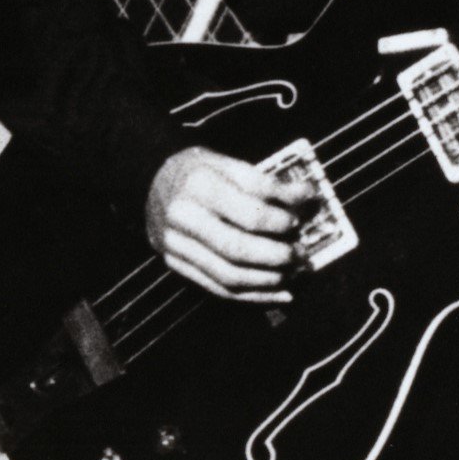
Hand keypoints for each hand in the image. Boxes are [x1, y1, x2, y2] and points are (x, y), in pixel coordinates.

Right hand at [146, 146, 310, 303]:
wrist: (152, 180)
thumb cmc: (199, 171)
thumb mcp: (228, 163)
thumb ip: (265, 183)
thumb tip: (306, 199)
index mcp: (199, 184)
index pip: (249, 209)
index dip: (282, 217)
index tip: (302, 215)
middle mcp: (184, 216)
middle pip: (237, 247)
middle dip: (277, 255)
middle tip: (301, 253)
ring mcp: (176, 245)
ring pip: (228, 275)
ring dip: (268, 279)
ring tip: (294, 273)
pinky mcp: (176, 264)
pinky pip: (218, 289)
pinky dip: (254, 296)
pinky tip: (280, 293)